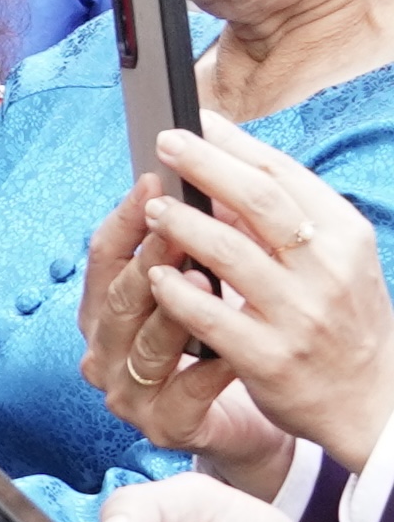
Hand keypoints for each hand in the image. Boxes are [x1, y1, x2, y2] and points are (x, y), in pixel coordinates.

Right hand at [75, 176, 267, 479]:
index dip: (126, 218)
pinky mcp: (165, 427)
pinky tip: (232, 353)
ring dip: (172, 313)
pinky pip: (183, 395)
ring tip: (206, 280)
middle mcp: (106, 350)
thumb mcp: (201, 284)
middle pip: (118, 299)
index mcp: (105, 310)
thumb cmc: (224, 341)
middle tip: (177, 223)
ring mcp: (131, 392)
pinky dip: (208, 372)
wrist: (257, 415)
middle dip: (147, 258)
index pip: (103, 256)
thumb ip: (189, 242)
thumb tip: (195, 174)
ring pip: (143, 347)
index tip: (155, 178)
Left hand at [109, 120, 393, 474]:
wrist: (374, 401)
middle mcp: (326, 269)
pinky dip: (178, 292)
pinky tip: (153, 275)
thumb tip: (219, 173)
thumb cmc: (343, 319)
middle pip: (259, 200)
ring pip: (231, 253)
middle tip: (165, 141)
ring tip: (150, 206)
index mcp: (344, 235)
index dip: (237, 143)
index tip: (196, 120)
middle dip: (206, 164)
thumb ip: (282, 222)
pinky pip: (213, 316)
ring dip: (183, 223)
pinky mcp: (270, 357)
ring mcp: (299, 314)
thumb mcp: (332, 262)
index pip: (285, 175)